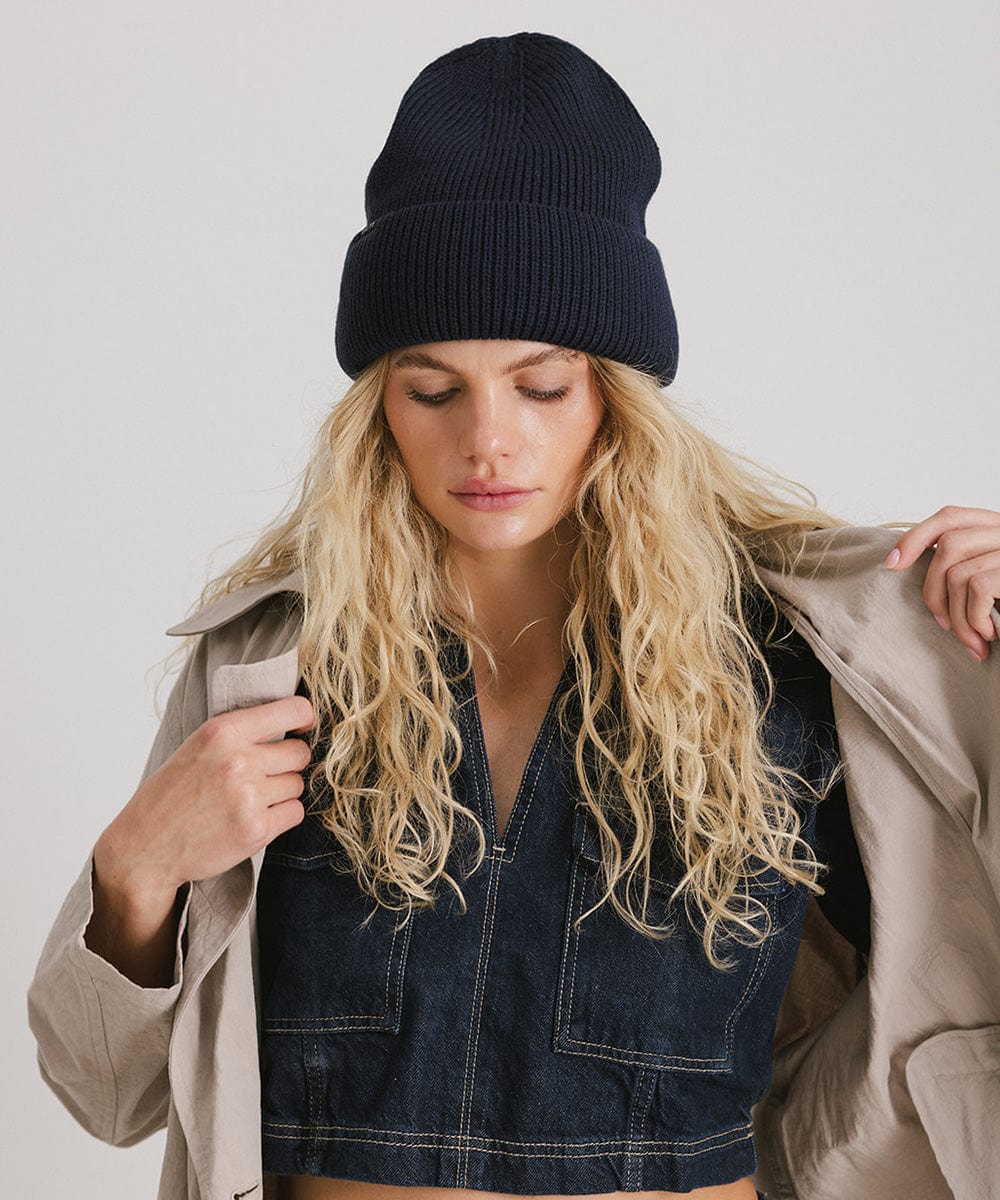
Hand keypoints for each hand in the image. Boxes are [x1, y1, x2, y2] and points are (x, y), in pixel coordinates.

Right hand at [95, 694, 315, 905]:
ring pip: (297, 784)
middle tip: (262, 775)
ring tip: (248, 800)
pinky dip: (281, 817)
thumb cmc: (170, 795)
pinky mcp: (256, 830)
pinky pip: (295, 813)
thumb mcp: (198, 746)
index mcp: (223, 731)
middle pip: (300, 752)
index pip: (293, 710)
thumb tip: (293, 721)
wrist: (144, 848)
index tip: (301, 728)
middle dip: (288, 763)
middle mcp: (239, 760)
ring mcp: (249, 796)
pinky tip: (253, 818)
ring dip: (281, 793)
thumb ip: (241, 732)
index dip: (303, 719)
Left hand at [883, 505, 999, 661]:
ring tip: (973, 641)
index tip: (892, 564)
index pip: (950, 516)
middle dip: (933, 591)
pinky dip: (974, 619)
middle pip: (947, 546)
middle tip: (945, 626)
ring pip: (957, 572)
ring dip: (957, 617)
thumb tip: (912, 568)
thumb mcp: (998, 577)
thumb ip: (971, 565)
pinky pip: (978, 587)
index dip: (916, 536)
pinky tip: (988, 637)